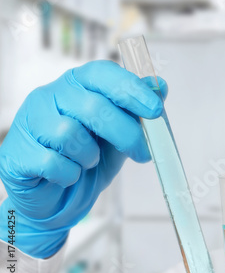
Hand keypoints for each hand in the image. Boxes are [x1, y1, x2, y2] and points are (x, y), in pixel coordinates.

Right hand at [0, 60, 167, 257]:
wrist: (57, 198)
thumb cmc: (88, 160)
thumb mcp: (120, 136)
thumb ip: (137, 112)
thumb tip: (159, 85)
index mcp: (78, 85)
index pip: (102, 73)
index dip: (131, 89)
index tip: (155, 110)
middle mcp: (50, 95)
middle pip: (93, 106)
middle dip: (126, 133)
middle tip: (143, 153)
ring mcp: (30, 122)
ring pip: (69, 133)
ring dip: (90, 156)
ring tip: (88, 162)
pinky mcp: (17, 152)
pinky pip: (51, 162)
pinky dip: (69, 174)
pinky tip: (67, 175)